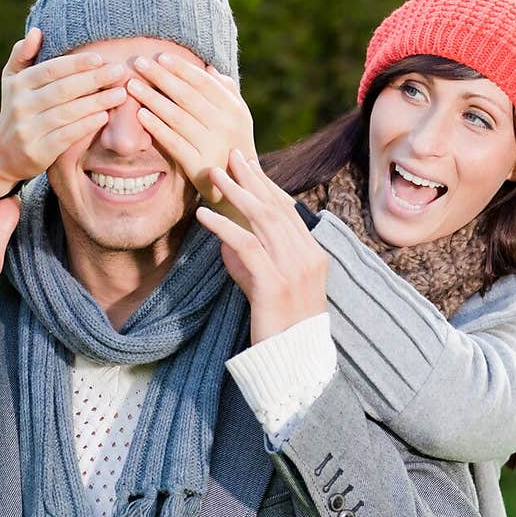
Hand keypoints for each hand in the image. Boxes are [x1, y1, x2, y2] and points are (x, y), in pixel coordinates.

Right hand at [0, 28, 127, 202]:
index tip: (100, 58)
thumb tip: (37, 32)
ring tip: (120, 94)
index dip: (76, 64)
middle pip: (62, 89)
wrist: (4, 154)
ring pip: (67, 112)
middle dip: (93, 79)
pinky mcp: (38, 152)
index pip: (50, 70)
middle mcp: (20, 106)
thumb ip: (22, 55)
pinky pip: (67, 135)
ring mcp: (28, 130)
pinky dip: (86, 125)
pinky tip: (104, 116)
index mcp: (17, 84)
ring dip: (97, 102)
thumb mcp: (12, 80)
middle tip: (119, 72)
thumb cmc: (18, 108)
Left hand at [126, 53, 256, 217]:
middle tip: (139, 63)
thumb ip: (226, 93)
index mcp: (234, 110)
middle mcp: (226, 126)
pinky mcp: (200, 165)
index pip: (204, 83)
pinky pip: (174, 142)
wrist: (239, 186)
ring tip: (133, 86)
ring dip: (153, 99)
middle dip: (161, 77)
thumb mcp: (238, 118)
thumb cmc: (233, 144)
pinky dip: (157, 127)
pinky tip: (141, 115)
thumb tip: (210, 68)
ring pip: (178, 117)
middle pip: (187, 96)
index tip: (160, 56)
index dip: (181, 68)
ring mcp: (213, 146)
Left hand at [195, 148, 327, 344]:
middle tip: (231, 154)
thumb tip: (226, 239)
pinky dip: (223, 227)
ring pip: (263, 220)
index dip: (267, 184)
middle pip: (276, 207)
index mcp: (312, 254)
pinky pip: (247, 246)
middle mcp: (307, 256)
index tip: (248, 164)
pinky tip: (203, 216)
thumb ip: (249, 260)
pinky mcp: (274, 284)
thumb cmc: (277, 325)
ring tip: (214, 176)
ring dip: (236, 193)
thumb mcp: (265, 285)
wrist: (292, 361)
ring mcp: (294, 269)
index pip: (288, 209)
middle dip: (252, 178)